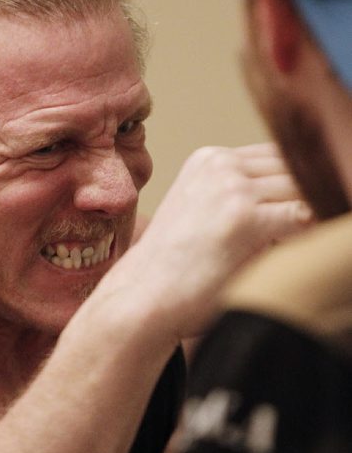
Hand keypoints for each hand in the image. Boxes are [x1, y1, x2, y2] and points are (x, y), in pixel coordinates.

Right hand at [118, 142, 312, 340]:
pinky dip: (309, 232)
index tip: (303, 208)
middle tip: (303, 227)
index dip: (296, 183)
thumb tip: (302, 202)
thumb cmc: (176, 267)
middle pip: (293, 166)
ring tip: (293, 243)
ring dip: (309, 213)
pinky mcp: (244, 217)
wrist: (143, 297)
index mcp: (209, 160)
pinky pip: (303, 215)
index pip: (277, 155)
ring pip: (302, 187)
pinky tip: (295, 253)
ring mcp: (232, 188)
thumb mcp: (203, 213)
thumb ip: (243, 197)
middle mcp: (220, 164)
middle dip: (306, 195)